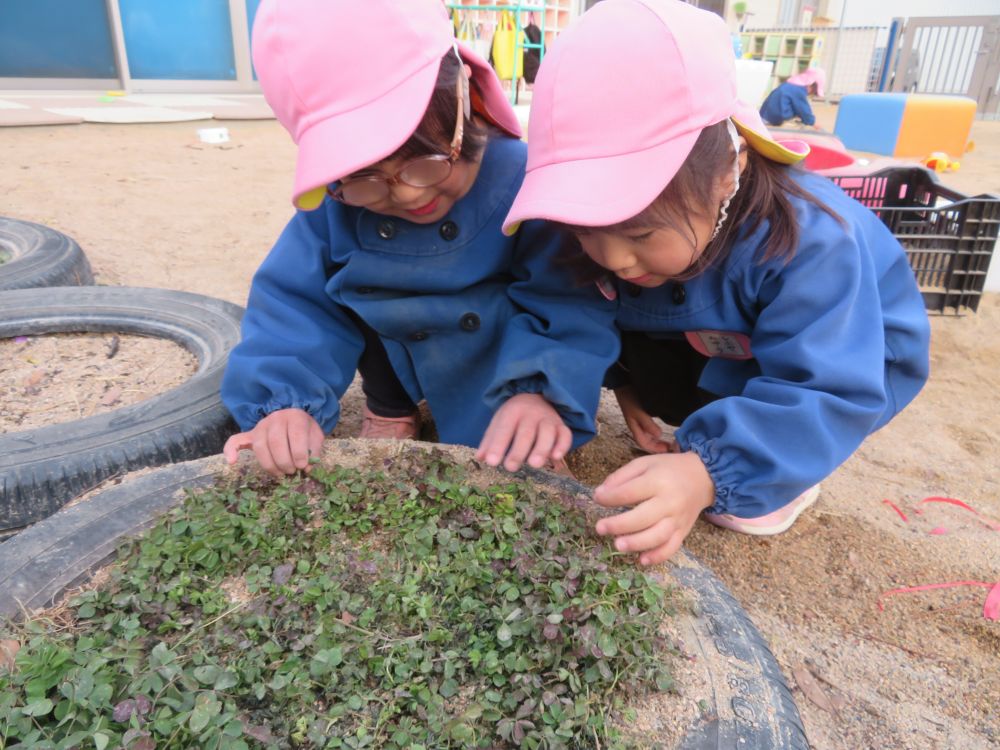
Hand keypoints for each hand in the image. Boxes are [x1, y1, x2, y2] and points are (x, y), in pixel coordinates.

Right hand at [223, 408, 324, 476]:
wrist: (293, 416)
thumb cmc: (305, 429)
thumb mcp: (316, 436)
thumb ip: (313, 450)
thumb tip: (307, 468)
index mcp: (295, 417)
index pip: (295, 435)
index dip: (299, 453)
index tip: (302, 466)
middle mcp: (275, 419)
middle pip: (275, 442)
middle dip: (284, 462)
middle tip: (292, 472)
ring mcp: (260, 427)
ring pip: (259, 447)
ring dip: (270, 464)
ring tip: (280, 473)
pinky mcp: (249, 435)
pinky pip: (235, 440)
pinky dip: (230, 451)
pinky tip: (232, 462)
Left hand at [476, 393, 572, 471]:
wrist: (537, 396)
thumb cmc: (514, 415)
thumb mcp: (499, 422)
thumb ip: (490, 440)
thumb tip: (480, 458)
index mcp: (513, 411)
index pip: (504, 429)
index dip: (497, 445)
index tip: (491, 462)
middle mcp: (531, 414)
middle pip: (526, 433)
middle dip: (518, 451)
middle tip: (510, 467)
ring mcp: (548, 419)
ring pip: (547, 433)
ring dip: (541, 449)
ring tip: (534, 464)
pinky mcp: (562, 426)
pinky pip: (565, 435)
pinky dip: (562, 446)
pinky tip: (555, 457)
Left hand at [593, 452, 714, 565]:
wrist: (703, 477)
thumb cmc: (668, 469)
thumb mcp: (644, 464)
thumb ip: (622, 476)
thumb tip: (600, 494)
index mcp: (658, 481)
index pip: (631, 492)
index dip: (611, 498)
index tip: (597, 498)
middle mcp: (670, 502)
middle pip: (643, 518)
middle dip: (619, 525)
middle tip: (599, 528)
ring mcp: (678, 519)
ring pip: (657, 536)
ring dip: (636, 543)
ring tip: (617, 545)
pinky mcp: (684, 531)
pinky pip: (672, 548)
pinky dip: (657, 557)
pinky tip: (641, 560)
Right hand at [614, 386, 672, 453]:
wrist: (624, 386)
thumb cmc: (630, 400)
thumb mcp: (639, 412)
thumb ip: (648, 424)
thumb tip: (659, 435)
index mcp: (635, 428)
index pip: (644, 444)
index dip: (654, 449)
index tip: (667, 449)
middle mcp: (637, 427)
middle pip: (647, 442)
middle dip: (657, 447)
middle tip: (671, 447)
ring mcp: (639, 422)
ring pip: (649, 436)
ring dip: (657, 441)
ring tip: (668, 442)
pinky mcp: (642, 416)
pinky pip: (650, 429)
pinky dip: (656, 433)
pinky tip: (662, 431)